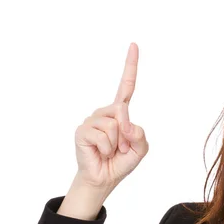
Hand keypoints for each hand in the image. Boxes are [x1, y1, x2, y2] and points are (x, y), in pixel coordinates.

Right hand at [74, 43, 148, 189]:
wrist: (104, 178)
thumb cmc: (121, 161)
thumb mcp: (140, 148)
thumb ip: (140, 134)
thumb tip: (124, 121)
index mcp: (120, 113)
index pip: (126, 86)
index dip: (130, 66)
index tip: (134, 45)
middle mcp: (105, 112)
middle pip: (123, 111)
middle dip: (127, 134)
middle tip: (119, 147)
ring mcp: (91, 120)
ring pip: (114, 125)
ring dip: (116, 144)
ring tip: (109, 151)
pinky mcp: (82, 130)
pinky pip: (102, 136)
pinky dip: (106, 148)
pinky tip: (100, 152)